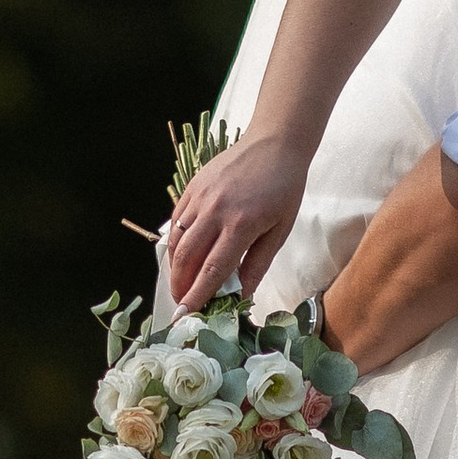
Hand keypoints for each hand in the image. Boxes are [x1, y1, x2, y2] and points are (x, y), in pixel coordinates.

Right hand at [164, 127, 311, 309]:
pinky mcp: (192, 187)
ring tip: (179, 284)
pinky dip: (175, 242)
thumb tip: (242, 296)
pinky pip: (176, 220)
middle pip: (187, 258)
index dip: (198, 295)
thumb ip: (257, 264)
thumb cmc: (284, 189)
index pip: (212, 269)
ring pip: (176, 240)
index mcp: (241, 225)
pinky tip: (180, 255)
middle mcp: (215, 211)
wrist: (274, 144)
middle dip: (180, 286)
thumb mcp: (279, 231)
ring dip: (174, 267)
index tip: (186, 314)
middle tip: (181, 304)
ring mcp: (200, 197)